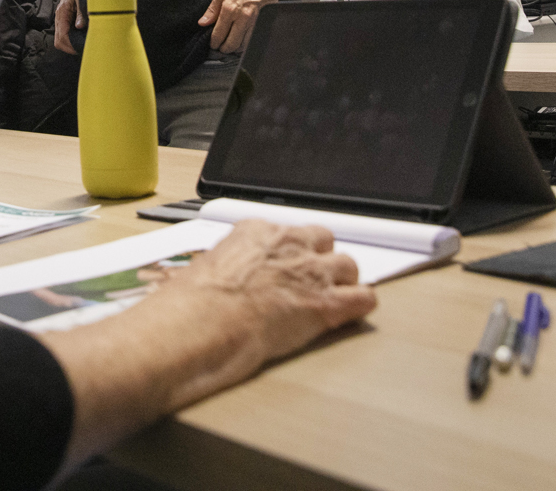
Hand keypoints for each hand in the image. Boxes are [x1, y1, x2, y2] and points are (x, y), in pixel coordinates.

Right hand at [54, 0, 85, 53]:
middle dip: (69, 48)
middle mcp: (59, 18)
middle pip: (58, 41)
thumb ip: (80, 11)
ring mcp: (61, 21)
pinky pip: (64, 35)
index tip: (79, 48)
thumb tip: (79, 26)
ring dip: (69, 45)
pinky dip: (70, 40)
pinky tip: (79, 39)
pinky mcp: (64, 22)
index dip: (69, 45)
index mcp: (62, 13)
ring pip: (60, 40)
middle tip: (82, 49)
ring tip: (81, 45)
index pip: (61, 36)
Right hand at [166, 220, 374, 384]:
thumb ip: (226, 269)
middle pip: (323, 240)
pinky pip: (363, 298)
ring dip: (342, 281)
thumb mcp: (203, 269)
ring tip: (333, 297)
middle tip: (311, 279)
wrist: (201, 324)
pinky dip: (361, 305)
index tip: (287, 262)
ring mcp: (310, 272)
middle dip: (320, 259)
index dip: (291, 251)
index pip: (287, 231)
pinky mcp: (326, 303)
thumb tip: (225, 282)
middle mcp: (288, 244)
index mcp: (255, 231)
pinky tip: (353, 312)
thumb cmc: (193, 303)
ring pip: (348, 265)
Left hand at [197, 0, 283, 53]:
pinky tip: (243, 40)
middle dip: (224, 49)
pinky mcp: (266, 20)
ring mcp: (256, 20)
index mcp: (229, 8)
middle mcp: (243, 17)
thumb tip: (203, 23)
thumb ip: (212, 9)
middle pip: (232, 44)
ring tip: (231, 45)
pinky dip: (248, 43)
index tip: (212, 44)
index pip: (218, 34)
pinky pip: (255, 38)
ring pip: (245, 45)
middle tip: (220, 48)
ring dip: (236, 48)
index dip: (214, 43)